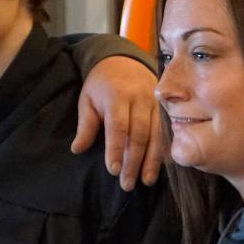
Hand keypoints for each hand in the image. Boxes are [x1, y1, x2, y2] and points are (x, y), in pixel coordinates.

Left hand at [73, 56, 162, 190]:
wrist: (123, 59)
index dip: (116, 149)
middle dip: (134, 161)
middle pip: (139, 135)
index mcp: (117, 96)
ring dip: (151, 160)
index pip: (118, 127)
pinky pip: (166, 131)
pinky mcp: (164, 107)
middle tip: (127, 184)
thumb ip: (86, 125)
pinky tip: (161, 167)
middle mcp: (139, 99)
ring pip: (156, 135)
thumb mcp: (87, 100)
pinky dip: (163, 150)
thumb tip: (77, 149)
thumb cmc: (101, 84)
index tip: (113, 170)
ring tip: (146, 181)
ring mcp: (155, 103)